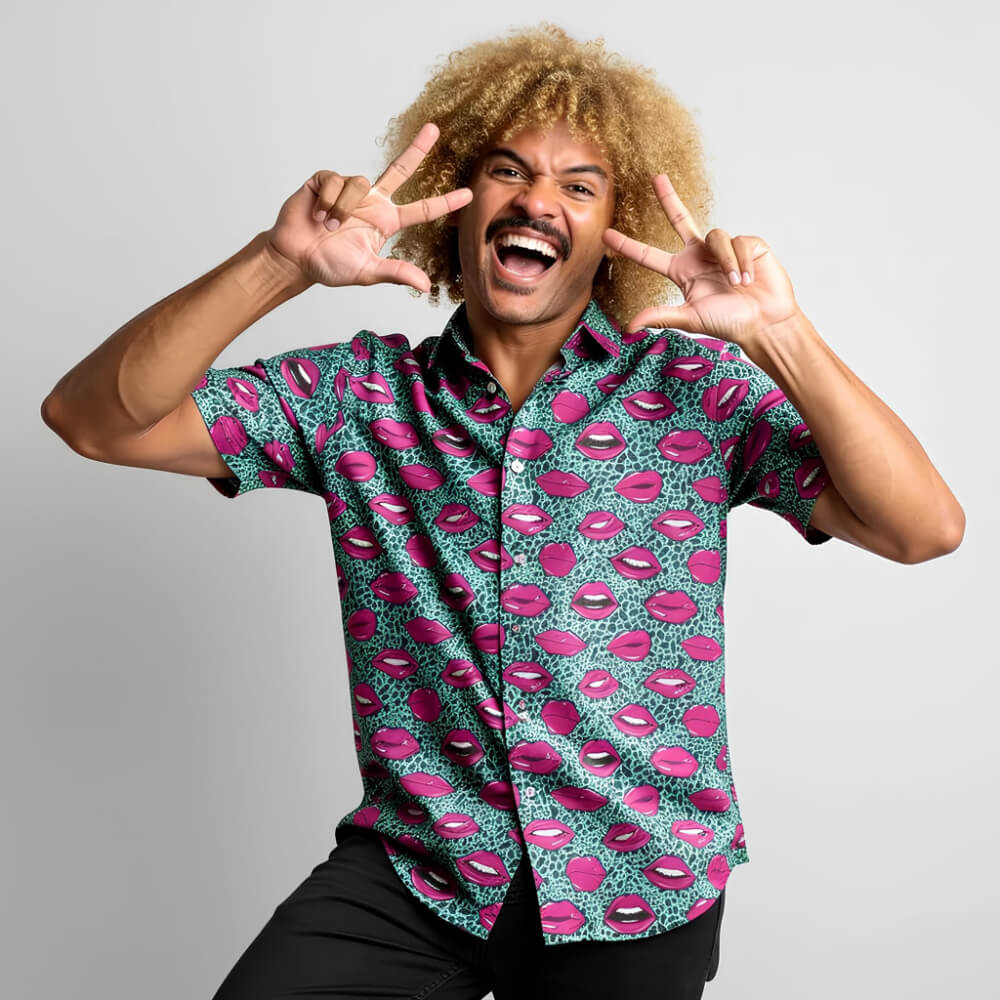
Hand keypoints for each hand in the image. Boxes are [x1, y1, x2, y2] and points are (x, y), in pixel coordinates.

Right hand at [266, 123, 472, 292]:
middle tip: (434, 130)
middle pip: (400, 169)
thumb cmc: (330, 265)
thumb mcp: (367, 272)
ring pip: (358, 183)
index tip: (468, 195)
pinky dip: (327, 202)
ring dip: (343, 208)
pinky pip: (334, 181)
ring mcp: (349, 190)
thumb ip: (395, 273)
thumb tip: (425, 285)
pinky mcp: (326, 181)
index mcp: (386, 222)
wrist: (294, 257)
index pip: (421, 210)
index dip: (444, 203)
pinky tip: (317, 216)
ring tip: (328, 227)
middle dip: (417, 149)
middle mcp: (372, 201)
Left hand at [603, 173, 798, 341]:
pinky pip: (738, 242)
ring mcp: (723, 249)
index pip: (648, 255)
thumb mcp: (691, 319)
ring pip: (715, 235)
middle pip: (680, 219)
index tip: (606, 235)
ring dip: (726, 262)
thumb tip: (630, 326)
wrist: (765, 322)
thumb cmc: (729, 323)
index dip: (628, 245)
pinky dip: (742, 262)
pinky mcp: (748, 244)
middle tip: (656, 178)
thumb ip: (661, 316)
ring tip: (738, 285)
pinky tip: (750, 278)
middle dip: (669, 198)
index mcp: (682, 271)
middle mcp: (699, 256)